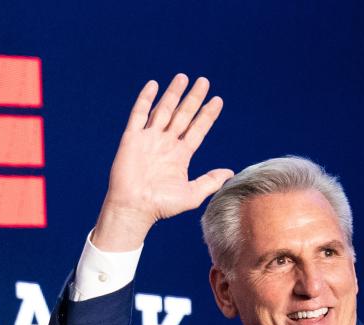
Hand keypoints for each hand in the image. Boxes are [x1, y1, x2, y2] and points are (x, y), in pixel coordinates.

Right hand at [91, 74, 232, 250]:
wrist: (134, 208)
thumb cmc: (161, 205)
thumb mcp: (192, 194)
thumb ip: (210, 181)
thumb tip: (230, 172)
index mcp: (180, 155)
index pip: (197, 129)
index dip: (207, 115)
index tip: (217, 100)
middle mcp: (165, 144)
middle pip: (182, 115)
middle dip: (193, 98)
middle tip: (204, 81)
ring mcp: (149, 139)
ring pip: (163, 110)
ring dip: (173, 94)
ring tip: (183, 77)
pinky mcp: (132, 138)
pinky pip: (139, 114)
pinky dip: (145, 99)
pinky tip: (154, 85)